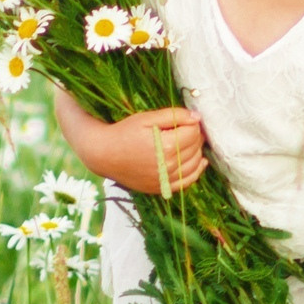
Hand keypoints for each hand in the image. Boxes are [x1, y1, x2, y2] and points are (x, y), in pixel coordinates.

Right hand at [77, 106, 208, 195]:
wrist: (104, 155)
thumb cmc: (124, 133)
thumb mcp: (147, 119)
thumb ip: (174, 116)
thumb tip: (197, 117)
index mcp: (166, 146)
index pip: (194, 132)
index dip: (192, 123)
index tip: (184, 119)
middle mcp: (169, 166)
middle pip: (196, 148)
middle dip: (195, 136)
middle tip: (186, 128)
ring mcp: (166, 179)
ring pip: (195, 164)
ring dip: (197, 151)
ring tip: (190, 142)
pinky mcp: (162, 188)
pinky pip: (187, 182)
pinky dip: (196, 171)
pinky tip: (199, 162)